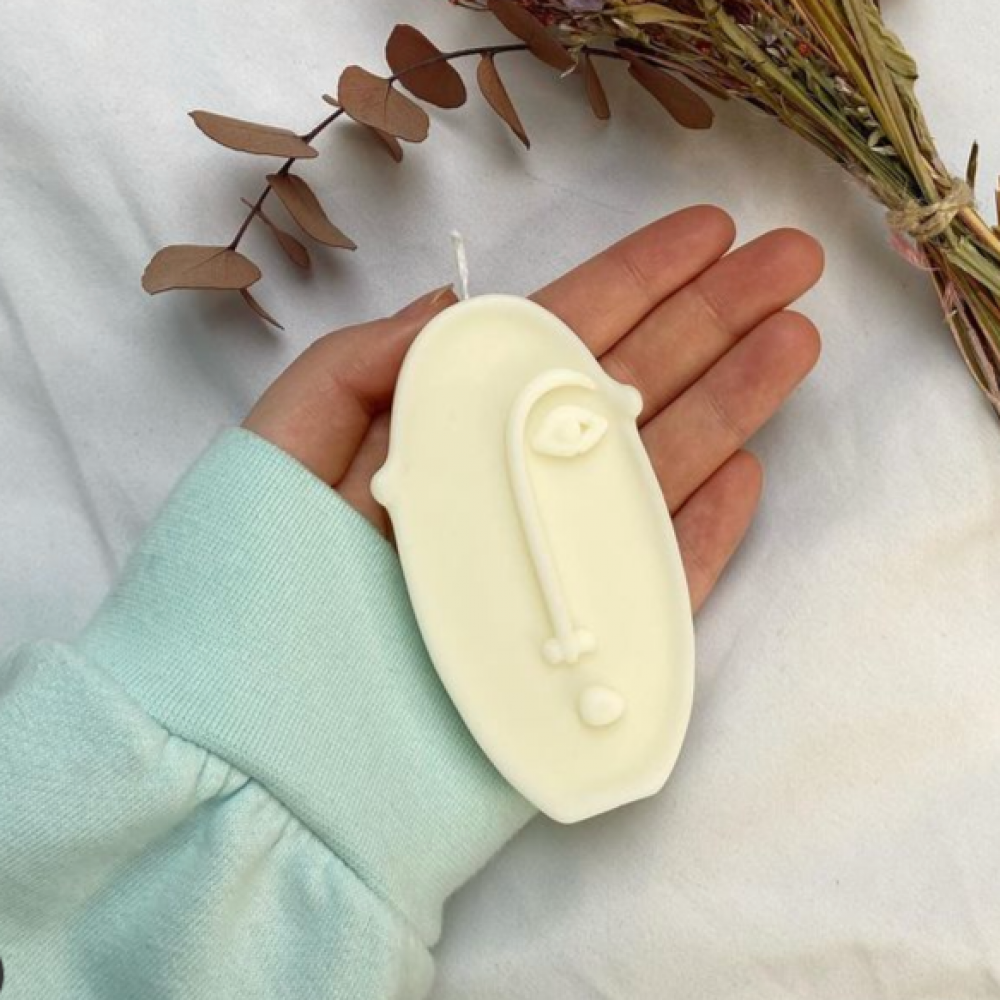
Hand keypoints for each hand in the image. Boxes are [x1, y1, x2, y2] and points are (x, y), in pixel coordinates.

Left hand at [244, 207, 822, 611]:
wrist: (269, 782)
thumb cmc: (254, 611)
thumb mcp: (271, 460)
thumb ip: (354, 372)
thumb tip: (453, 307)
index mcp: (441, 442)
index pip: (548, 343)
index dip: (628, 280)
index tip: (705, 230)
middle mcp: (507, 498)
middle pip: (621, 395)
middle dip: (707, 321)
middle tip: (791, 260)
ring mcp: (553, 573)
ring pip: (656, 475)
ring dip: (729, 403)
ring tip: (796, 338)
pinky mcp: (583, 652)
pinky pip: (661, 583)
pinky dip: (705, 531)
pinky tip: (750, 468)